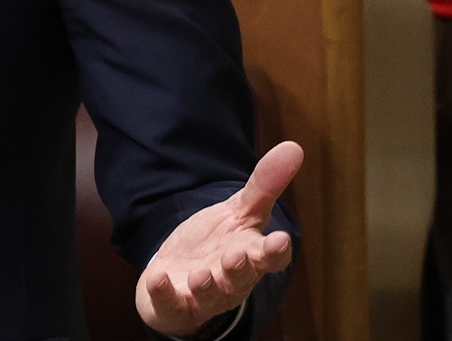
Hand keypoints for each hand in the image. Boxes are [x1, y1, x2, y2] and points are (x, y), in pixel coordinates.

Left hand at [136, 140, 302, 336]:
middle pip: (239, 278)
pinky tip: (157, 278)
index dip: (276, 251)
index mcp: (250, 255)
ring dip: (206, 286)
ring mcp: (202, 295)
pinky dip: (163, 293)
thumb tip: (294, 147)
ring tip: (200, 275)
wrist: (180, 276)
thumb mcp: (238, 212)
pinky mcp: (174, 304)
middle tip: (235, 257)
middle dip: (238, 269)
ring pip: (209, 295)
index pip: (270, 258)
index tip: (281, 240)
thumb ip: (264, 186)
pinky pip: (170, 304)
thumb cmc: (217, 245)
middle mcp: (231, 280)